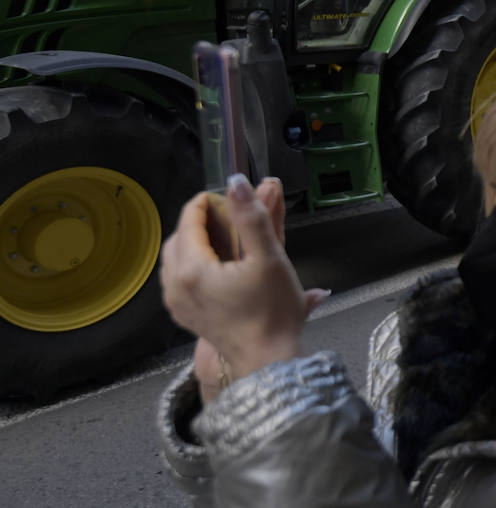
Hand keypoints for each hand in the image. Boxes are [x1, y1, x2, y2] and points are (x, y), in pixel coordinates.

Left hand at [162, 176, 316, 394]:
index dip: (208, 202)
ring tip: (227, 239)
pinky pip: (178, 279)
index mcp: (190, 269)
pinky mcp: (184, 316)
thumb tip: (236, 182)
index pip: (189, 219)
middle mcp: (174, 286)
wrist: (268, 362)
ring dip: (195, 242)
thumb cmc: (273, 312)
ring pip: (175, 258)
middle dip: (201, 222)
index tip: (230, 196)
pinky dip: (194, 264)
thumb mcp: (269, 257)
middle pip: (179, 238)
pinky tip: (219, 266)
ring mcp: (176, 304)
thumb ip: (252, 216)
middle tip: (231, 216)